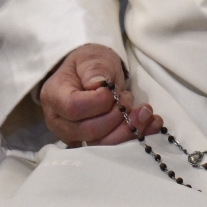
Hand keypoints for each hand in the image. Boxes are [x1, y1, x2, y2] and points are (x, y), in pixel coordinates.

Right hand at [40, 43, 162, 145]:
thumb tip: (99, 85)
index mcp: (54, 96)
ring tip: (145, 112)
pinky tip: (152, 123)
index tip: (113, 89)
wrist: (89, 75)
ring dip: (129, 129)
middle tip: (128, 98)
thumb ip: (94, 69)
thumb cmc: (87, 65)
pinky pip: (113, 148)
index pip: (74, 108)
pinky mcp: (92, 144)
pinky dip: (135, 136)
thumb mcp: (91, 58)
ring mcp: (74, 137)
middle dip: (117, 117)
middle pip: (89, 131)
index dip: (99, 102)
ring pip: (102, 145)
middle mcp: (59, 121)